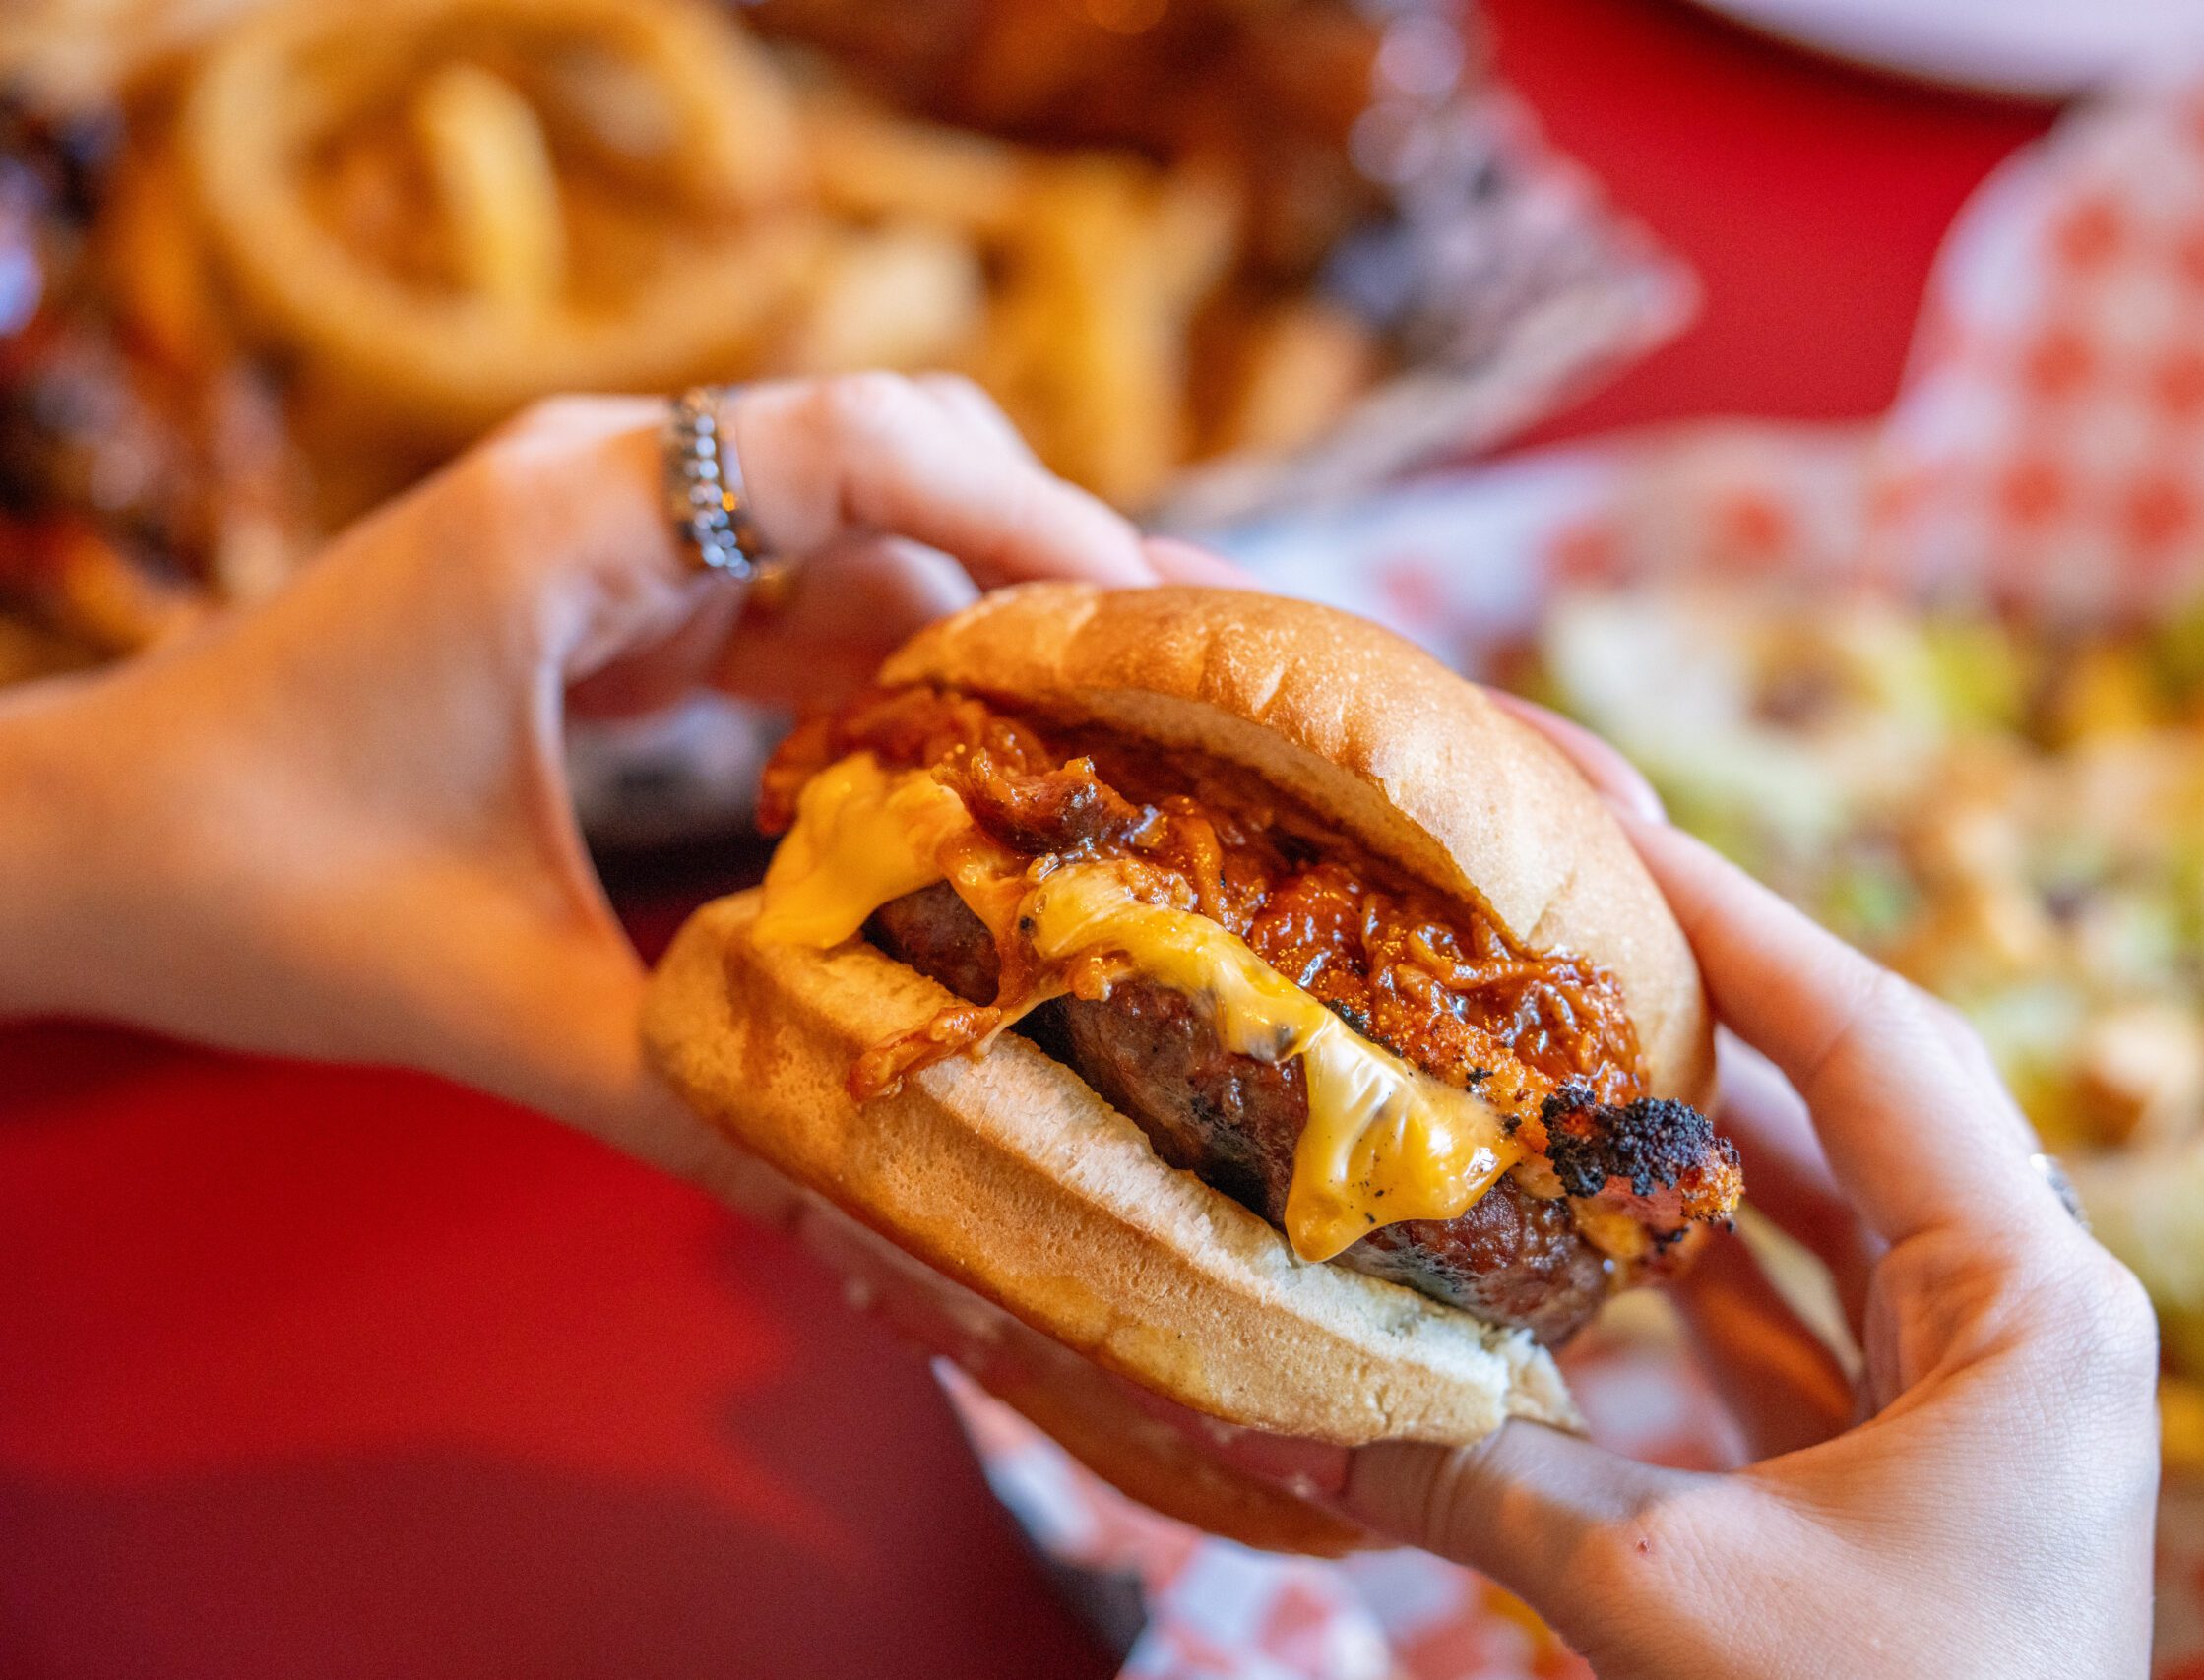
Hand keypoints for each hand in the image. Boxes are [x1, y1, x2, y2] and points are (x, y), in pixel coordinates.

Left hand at [0, 373, 1168, 1183]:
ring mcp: (616, 537)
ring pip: (861, 534)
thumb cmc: (241, 884)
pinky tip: (961, 782)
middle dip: (1045, 568)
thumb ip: (683, 1088)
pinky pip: (800, 605)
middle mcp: (609, 491)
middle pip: (892, 462)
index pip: (853, 445)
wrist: (81, 844)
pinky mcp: (617, 599)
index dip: (1027, 519)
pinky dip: (890, 680)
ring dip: (980, 635)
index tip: (1148, 635)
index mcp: (571, 522)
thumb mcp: (478, 997)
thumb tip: (875, 1202)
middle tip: (1177, 694)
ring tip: (1110, 747)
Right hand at [1341, 701, 2162, 1679]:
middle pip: (1860, 1099)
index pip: (1878, 1042)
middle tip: (1569, 915)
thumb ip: (1479, 1486)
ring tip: (1553, 1041)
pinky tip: (1579, 1222)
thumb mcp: (1669, 1596)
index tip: (1616, 836)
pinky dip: (1688, 1267)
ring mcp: (1973, 1392)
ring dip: (1690, 1137)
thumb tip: (1287, 1422)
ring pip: (1823, 1208)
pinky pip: (1797, 1315)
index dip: (1742, 924)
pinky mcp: (1910, 1464)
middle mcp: (2026, 1320)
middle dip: (1711, 1006)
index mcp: (2035, 1305)